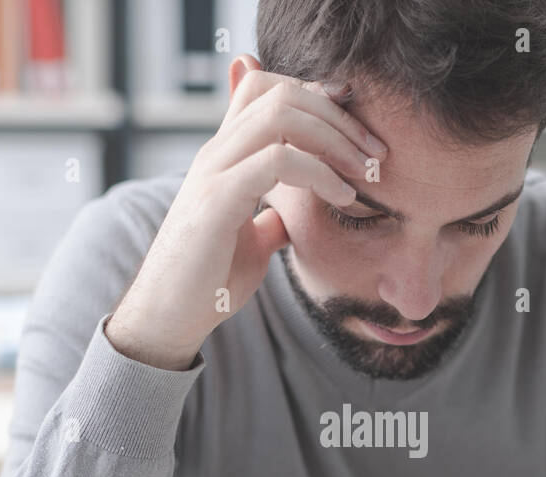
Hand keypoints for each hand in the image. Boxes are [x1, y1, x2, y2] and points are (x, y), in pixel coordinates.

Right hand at [107, 56, 386, 369]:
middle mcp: (216, 152)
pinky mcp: (217, 200)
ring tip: (366, 173)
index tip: (356, 130)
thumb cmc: (209, 282)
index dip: (315, 96)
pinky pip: (277, 160)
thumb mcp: (251, 243)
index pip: (265, 88)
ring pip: (280, 114)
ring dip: (335, 138)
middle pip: (281, 93)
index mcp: (225, 156)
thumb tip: (289, 217)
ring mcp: (213, 172)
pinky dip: (320, 173)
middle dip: (338, 116)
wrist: (169, 317)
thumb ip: (269, 219)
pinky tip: (343, 199)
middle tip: (376, 151)